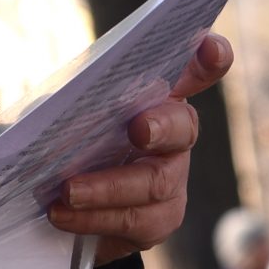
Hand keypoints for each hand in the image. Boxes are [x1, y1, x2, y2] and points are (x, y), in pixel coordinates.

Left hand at [45, 32, 232, 265]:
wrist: (68, 205)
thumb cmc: (70, 141)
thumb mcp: (65, 112)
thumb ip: (73, 103)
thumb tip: (57, 107)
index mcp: (156, 96)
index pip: (196, 70)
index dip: (210, 58)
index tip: (209, 47)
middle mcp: (175, 135)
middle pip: (183, 127)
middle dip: (161, 127)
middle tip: (138, 129)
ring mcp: (173, 179)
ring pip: (155, 183)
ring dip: (107, 187)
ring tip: (67, 191)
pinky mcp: (159, 219)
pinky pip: (134, 221)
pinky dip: (93, 218)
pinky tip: (62, 214)